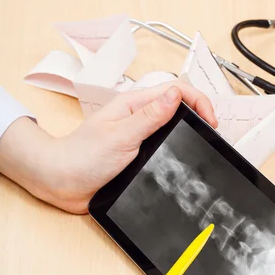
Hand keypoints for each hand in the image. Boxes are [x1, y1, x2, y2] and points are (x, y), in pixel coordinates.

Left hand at [0, 81, 216, 213]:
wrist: (62, 183)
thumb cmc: (83, 157)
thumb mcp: (120, 135)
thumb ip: (149, 116)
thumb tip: (176, 95)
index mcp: (134, 106)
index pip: (176, 91)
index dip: (198, 102)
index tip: (210, 121)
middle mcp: (138, 120)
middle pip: (178, 110)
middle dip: (198, 117)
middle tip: (212, 134)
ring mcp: (138, 140)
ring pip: (172, 132)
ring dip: (188, 136)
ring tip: (203, 147)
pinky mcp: (137, 159)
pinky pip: (162, 153)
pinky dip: (175, 155)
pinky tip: (183, 164)